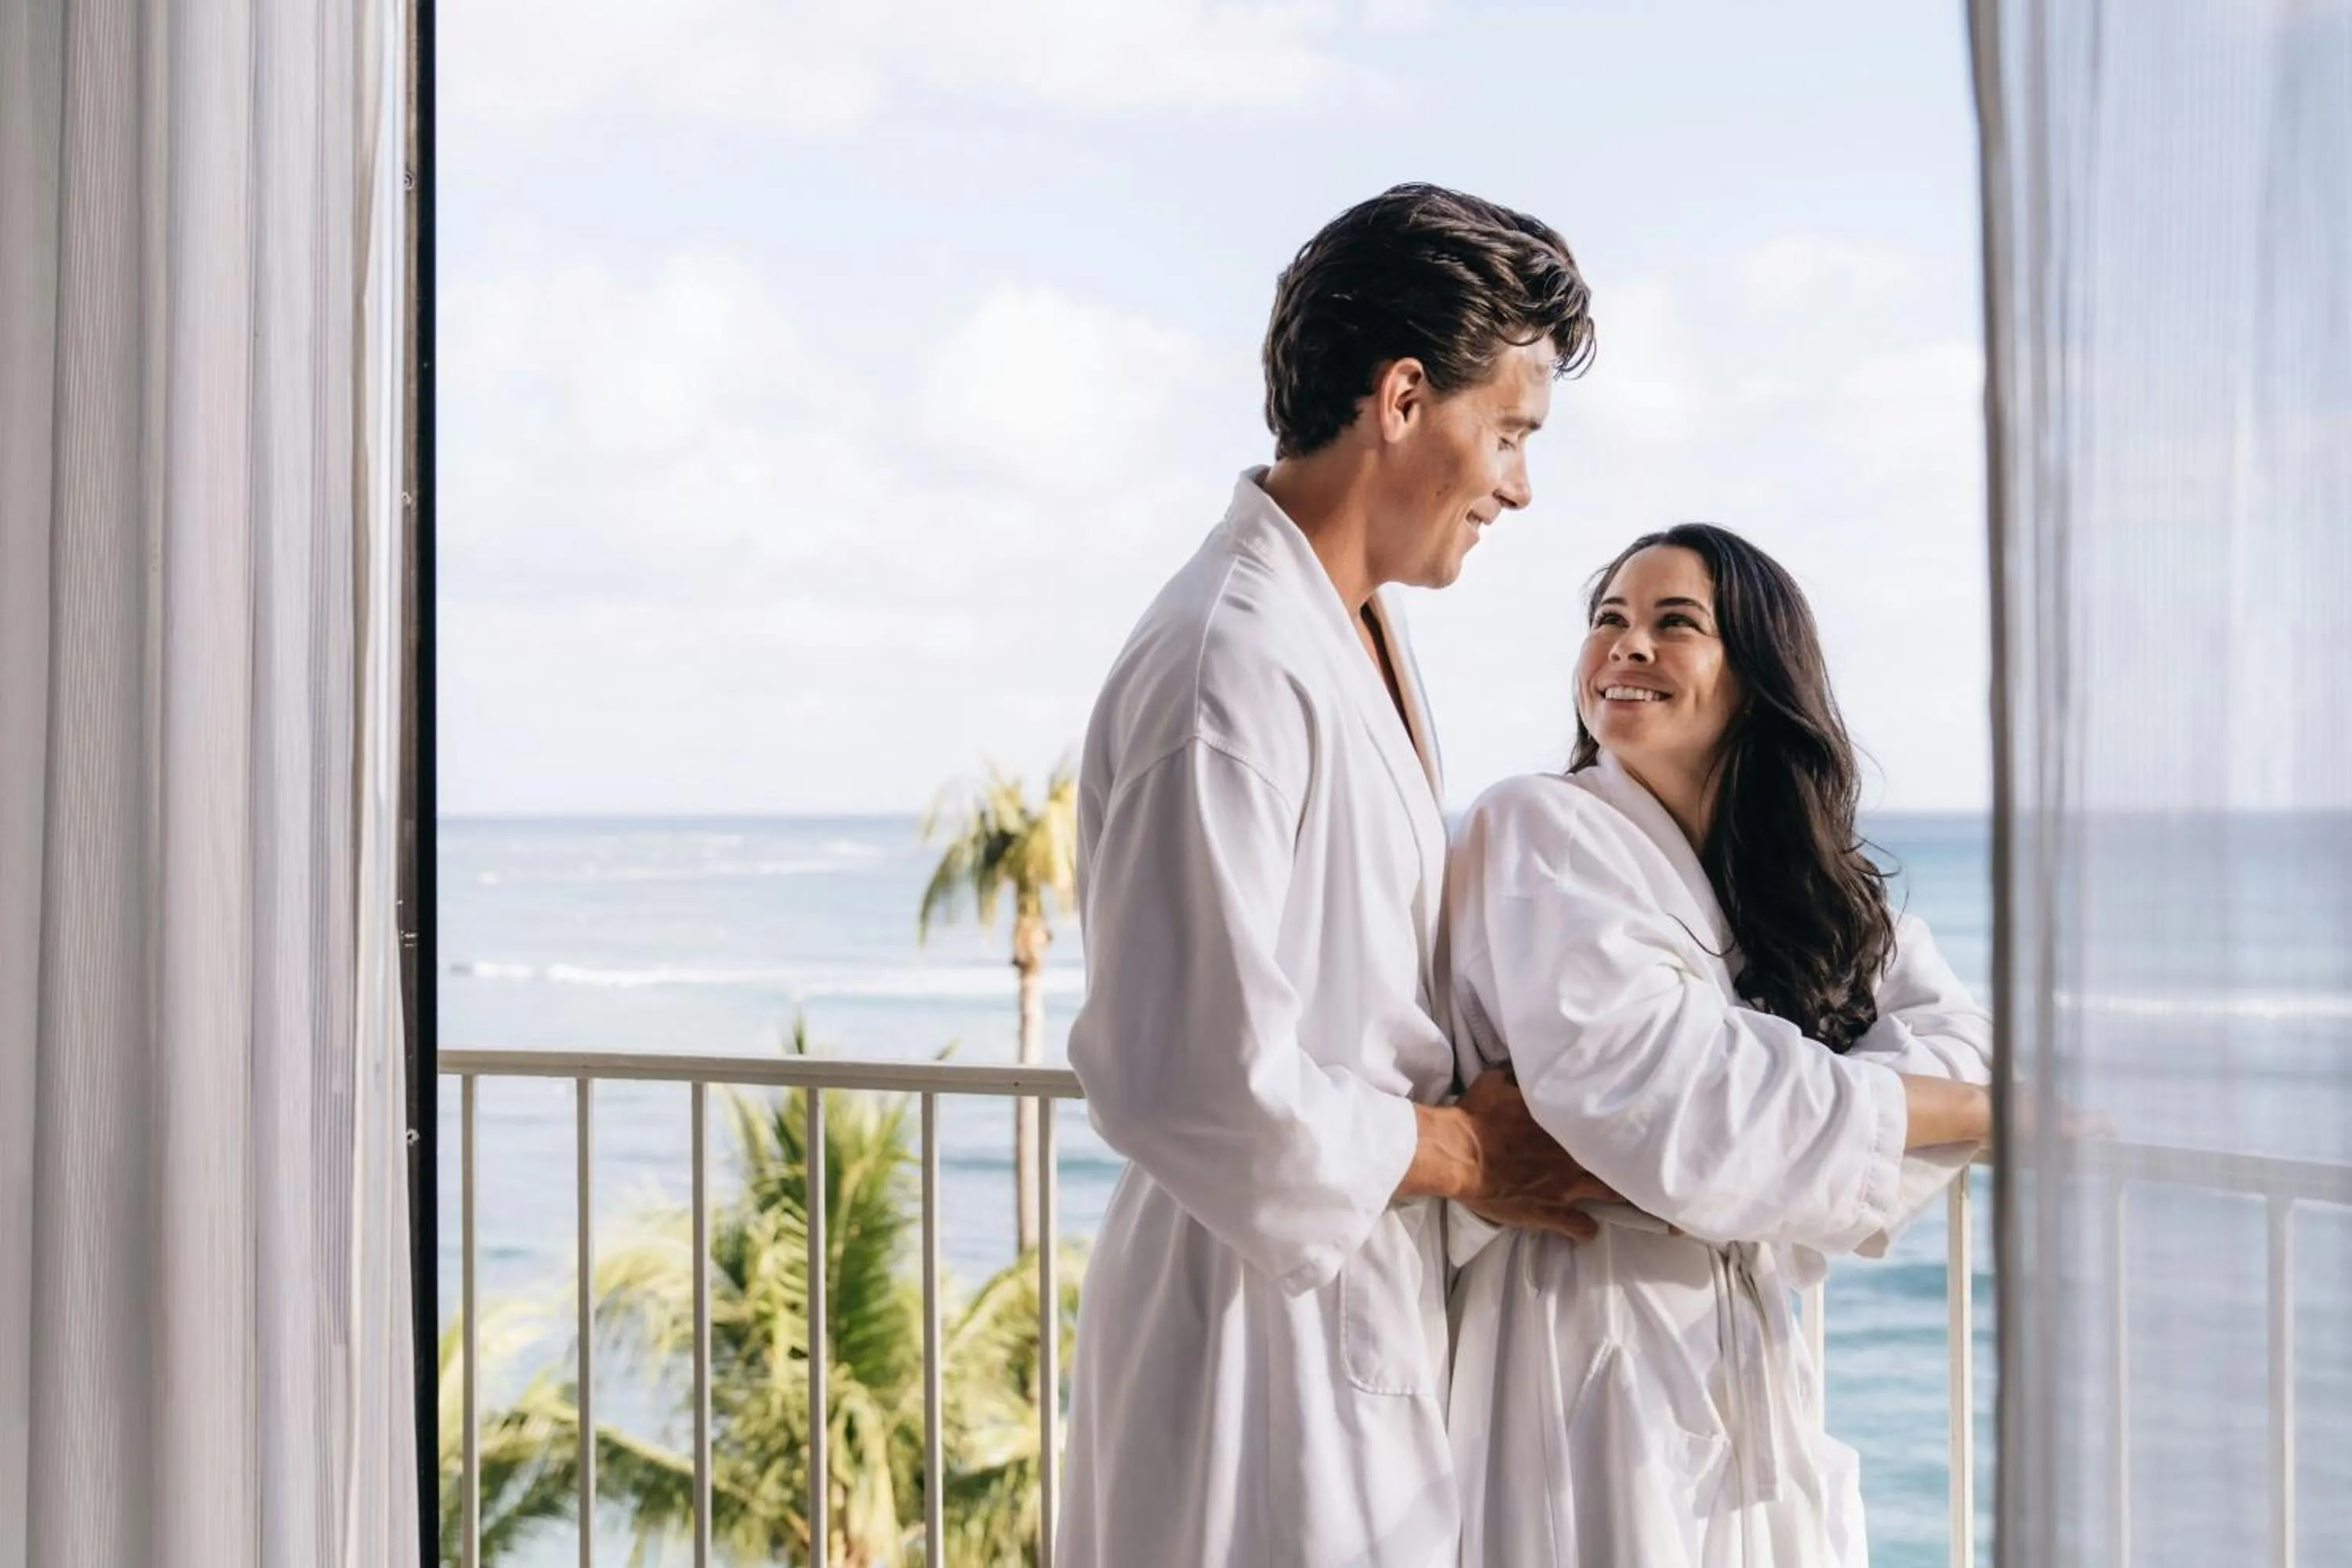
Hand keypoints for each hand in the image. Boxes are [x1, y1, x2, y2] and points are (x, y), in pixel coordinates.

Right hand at [1401, 1070, 1625, 1241]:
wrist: (1457, 1155)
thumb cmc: (1474, 1116)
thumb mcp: (1496, 1081)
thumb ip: (1519, 1076)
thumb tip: (1531, 1063)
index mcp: (1565, 1120)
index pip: (1607, 1119)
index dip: (1619, 1123)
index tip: (1625, 1122)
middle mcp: (1574, 1152)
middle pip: (1619, 1158)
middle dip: (1629, 1159)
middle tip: (1635, 1160)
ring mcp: (1567, 1185)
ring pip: (1611, 1193)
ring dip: (1618, 1194)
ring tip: (1624, 1195)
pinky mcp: (1551, 1212)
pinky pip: (1583, 1227)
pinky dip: (1587, 1227)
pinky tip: (1587, 1226)